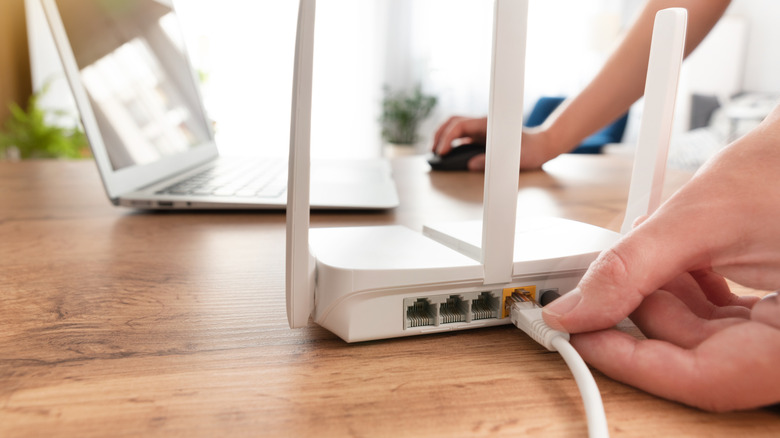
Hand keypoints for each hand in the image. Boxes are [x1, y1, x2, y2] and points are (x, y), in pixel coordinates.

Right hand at [430, 116, 558, 170]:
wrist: (540, 146)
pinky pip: (461, 136)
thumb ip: (491, 161)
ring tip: (436, 153)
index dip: (447, 138)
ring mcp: (480, 130)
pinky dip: (450, 142)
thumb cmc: (529, 150)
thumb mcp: (513, 159)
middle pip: (453, 122)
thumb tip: (470, 165)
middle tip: (433, 152)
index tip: (441, 152)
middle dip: (440, 134)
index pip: (460, 125)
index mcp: (488, 124)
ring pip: (455, 127)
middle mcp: (482, 124)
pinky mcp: (481, 137)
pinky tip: (446, 154)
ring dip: (443, 136)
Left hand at [542, 105, 779, 410]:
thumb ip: (630, 268)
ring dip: (663, 298)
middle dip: (643, 315)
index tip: (582, 337)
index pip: (704, 380)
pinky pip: (725, 317)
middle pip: (701, 358)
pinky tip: (669, 260)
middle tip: (597, 289)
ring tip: (640, 255)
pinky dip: (688, 291)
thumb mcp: (699, 219)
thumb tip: (574, 310)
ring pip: (708, 337)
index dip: (632, 361)